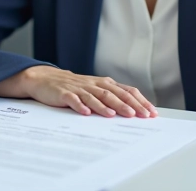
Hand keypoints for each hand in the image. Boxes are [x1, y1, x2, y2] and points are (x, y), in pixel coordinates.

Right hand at [0, 66, 157, 117]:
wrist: (44, 79)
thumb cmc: (72, 87)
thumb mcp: (93, 90)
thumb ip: (110, 98)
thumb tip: (133, 111)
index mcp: (103, 83)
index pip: (126, 90)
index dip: (139, 101)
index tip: (151, 113)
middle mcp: (93, 84)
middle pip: (114, 93)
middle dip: (128, 105)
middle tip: (141, 116)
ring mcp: (79, 88)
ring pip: (96, 96)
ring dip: (106, 105)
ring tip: (116, 115)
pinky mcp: (64, 93)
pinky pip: (73, 99)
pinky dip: (80, 105)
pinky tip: (86, 113)